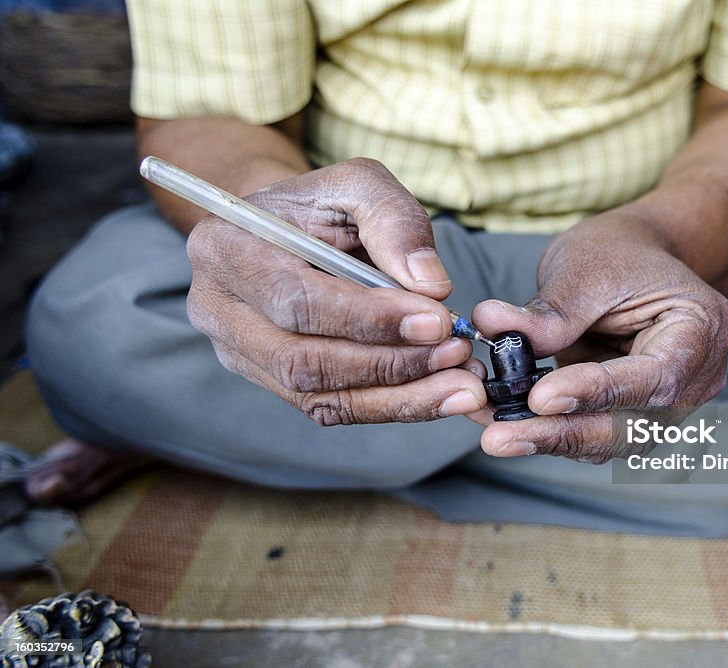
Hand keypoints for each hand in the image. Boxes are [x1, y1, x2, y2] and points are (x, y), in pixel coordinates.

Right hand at [185, 159, 487, 424]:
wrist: (288, 230)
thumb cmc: (321, 205)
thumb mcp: (357, 184)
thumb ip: (393, 219)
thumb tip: (430, 285)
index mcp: (226, 249)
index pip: (296, 299)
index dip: (369, 318)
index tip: (436, 320)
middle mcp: (220, 310)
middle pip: (303, 360)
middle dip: (389, 363)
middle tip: (456, 353)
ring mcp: (241, 355)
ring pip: (318, 397)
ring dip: (398, 397)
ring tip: (462, 385)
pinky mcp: (273, 383)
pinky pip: (332, 410)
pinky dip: (392, 407)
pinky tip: (441, 396)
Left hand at [472, 212, 727, 460]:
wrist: (634, 258)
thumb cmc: (619, 253)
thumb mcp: (586, 268)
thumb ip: (550, 311)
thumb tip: (492, 326)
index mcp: (701, 330)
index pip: (654, 377)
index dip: (596, 391)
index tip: (540, 398)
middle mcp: (696, 380)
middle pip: (632, 425)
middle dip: (562, 432)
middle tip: (499, 437)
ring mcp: (668, 405)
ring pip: (610, 440)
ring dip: (549, 440)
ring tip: (493, 433)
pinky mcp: (633, 416)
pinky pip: (593, 435)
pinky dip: (550, 433)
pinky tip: (507, 427)